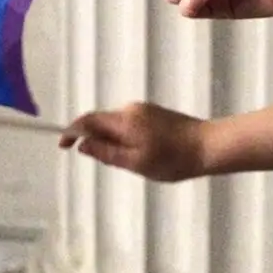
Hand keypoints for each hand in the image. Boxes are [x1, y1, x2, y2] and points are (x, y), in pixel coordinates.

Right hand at [58, 102, 206, 181]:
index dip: (71, 132)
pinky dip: (126, 137)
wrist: (209, 146)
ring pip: (116, 124)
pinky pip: (130, 124)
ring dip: (113, 140)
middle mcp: (131, 109)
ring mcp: (144, 109)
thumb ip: (106, 153)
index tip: (62, 146)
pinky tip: (144, 154)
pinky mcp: (155, 113)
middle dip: (95, 139)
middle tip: (107, 162)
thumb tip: (82, 145)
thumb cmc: (173, 159)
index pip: (87, 120)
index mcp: (124, 120)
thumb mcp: (135, 163)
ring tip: (133, 162)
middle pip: (101, 121)